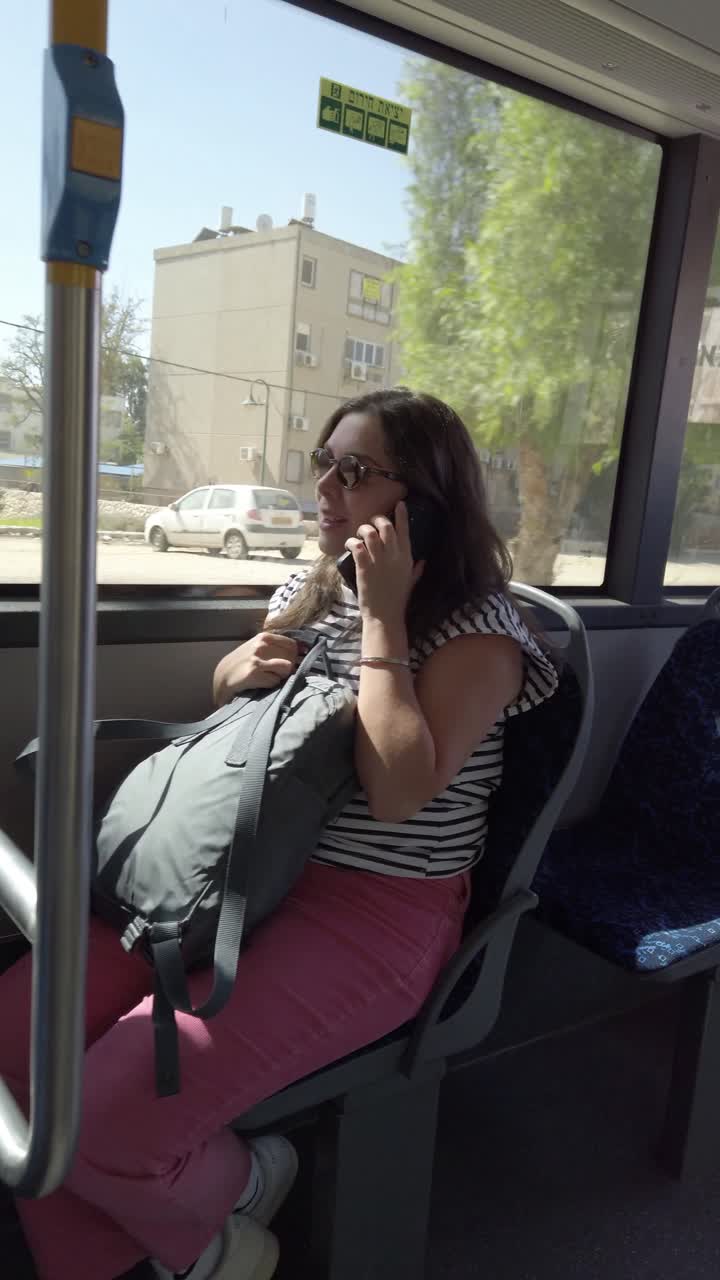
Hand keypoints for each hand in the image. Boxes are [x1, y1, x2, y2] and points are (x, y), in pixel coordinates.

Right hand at [213, 632, 298, 704]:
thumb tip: (303, 649)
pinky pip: (275, 681)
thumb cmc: (244, 662)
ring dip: (281, 676)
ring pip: (286, 669)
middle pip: (292, 657)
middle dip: (288, 668)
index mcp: (264, 637)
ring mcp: (257, 658)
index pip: (292, 645)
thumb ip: (277, 647)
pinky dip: (271, 685)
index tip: (290, 663)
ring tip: (268, 677)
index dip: (294, 656)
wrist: (223, 676)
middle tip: (275, 673)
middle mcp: (261, 645)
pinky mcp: (254, 672)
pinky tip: (261, 683)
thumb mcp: (258, 648)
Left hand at [345, 501, 423, 624]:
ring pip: (370, 533)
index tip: (399, 503)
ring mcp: (378, 561)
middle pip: (386, 527)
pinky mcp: (364, 567)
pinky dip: (351, 541)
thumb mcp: (412, 582)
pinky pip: (357, 546)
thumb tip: (423, 561)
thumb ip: (417, 569)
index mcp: (406, 557)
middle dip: (378, 520)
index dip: (401, 515)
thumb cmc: (398, 600)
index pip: (405, 530)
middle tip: (371, 523)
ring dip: (362, 529)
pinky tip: (350, 544)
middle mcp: (393, 556)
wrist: (385, 616)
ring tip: (359, 534)